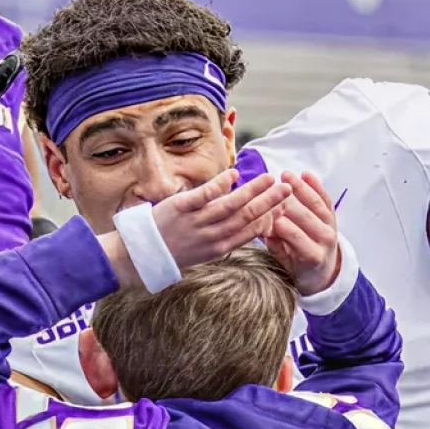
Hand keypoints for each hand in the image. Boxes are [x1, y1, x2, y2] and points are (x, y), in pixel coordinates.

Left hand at [101, 171, 289, 288]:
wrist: (142, 254)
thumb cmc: (176, 251)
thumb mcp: (205, 250)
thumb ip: (226, 235)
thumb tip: (250, 222)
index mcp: (219, 247)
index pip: (252, 231)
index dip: (271, 217)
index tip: (285, 205)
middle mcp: (211, 235)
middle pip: (247, 216)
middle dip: (269, 202)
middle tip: (287, 189)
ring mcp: (196, 221)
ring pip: (231, 205)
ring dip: (253, 190)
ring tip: (269, 178)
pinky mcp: (180, 207)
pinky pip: (204, 195)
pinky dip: (220, 185)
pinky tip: (234, 174)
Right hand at [262, 171, 342, 295]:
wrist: (324, 271)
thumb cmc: (300, 269)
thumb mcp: (286, 266)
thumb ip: (277, 249)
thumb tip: (266, 232)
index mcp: (313, 255)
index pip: (296, 236)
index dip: (281, 223)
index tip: (266, 212)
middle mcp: (326, 240)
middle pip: (306, 216)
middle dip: (287, 202)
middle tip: (271, 190)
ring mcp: (331, 226)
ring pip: (316, 203)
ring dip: (300, 187)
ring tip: (284, 175)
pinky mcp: (333, 217)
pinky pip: (325, 199)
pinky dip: (316, 186)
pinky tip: (305, 174)